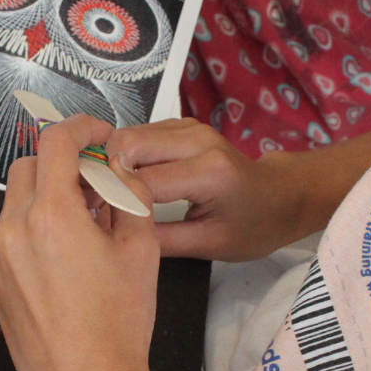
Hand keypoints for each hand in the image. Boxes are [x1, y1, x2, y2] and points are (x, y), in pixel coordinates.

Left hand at [0, 115, 162, 370]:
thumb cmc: (120, 321)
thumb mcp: (141, 250)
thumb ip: (129, 196)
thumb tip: (119, 171)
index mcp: (51, 213)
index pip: (56, 142)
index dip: (81, 128)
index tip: (101, 134)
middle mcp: (13, 229)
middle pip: (28, 166)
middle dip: (61, 162)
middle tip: (97, 180)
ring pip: (16, 203)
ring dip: (47, 196)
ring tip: (86, 221)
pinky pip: (10, 237)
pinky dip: (35, 228)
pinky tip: (67, 256)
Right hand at [106, 118, 310, 260]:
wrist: (282, 196)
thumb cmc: (253, 226)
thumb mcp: (209, 245)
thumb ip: (160, 240)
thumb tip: (112, 236)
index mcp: (208, 173)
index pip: (140, 181)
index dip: (109, 199)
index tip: (89, 219)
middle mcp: (197, 140)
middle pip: (127, 144)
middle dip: (101, 172)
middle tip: (88, 204)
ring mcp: (189, 127)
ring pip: (128, 134)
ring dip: (108, 162)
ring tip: (100, 194)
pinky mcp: (181, 125)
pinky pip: (139, 134)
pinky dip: (123, 156)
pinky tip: (120, 181)